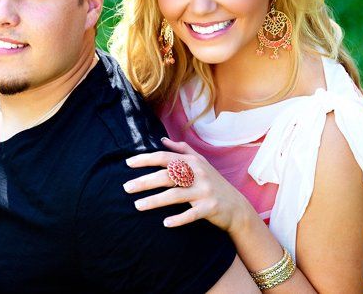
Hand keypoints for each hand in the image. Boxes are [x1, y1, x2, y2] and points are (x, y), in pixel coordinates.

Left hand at [124, 137, 250, 232]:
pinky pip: (191, 214)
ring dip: (155, 201)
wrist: (237, 206)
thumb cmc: (214, 183)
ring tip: (137, 205)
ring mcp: (204, 191)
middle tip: (126, 187)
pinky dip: (178, 219)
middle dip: (144, 181)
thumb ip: (182, 150)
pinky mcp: (210, 208)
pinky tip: (165, 223)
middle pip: (167, 176)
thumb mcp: (201, 163)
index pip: (165, 157)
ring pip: (175, 195)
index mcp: (193, 162)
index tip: (128, 163)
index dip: (146, 159)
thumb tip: (163, 140)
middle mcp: (198, 174)